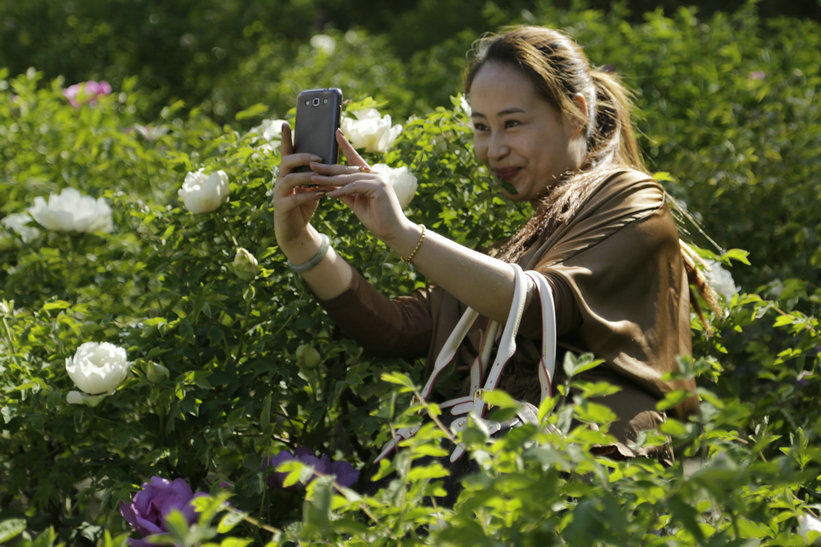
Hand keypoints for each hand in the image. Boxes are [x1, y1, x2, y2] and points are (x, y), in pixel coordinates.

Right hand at [273, 122, 324, 249]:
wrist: (296, 230)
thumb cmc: (305, 205)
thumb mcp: (312, 187)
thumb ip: (316, 174)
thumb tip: (330, 159)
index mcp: (288, 173)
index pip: (286, 152)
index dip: (285, 139)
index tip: (286, 124)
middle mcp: (280, 181)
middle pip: (286, 162)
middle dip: (302, 157)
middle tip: (318, 158)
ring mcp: (279, 194)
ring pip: (289, 179)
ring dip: (307, 177)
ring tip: (321, 177)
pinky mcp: (282, 208)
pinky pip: (294, 198)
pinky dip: (309, 195)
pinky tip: (321, 194)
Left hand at [308, 130, 411, 243]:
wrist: (393, 232)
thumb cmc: (376, 218)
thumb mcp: (356, 203)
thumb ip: (344, 192)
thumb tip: (328, 186)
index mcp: (371, 176)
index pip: (355, 158)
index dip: (345, 145)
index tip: (336, 132)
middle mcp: (376, 174)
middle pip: (347, 169)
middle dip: (328, 167)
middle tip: (311, 164)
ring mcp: (379, 179)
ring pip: (349, 178)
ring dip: (330, 180)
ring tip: (314, 179)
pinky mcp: (379, 187)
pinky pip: (354, 187)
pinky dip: (341, 191)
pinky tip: (328, 194)